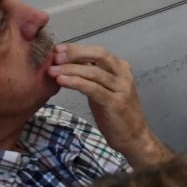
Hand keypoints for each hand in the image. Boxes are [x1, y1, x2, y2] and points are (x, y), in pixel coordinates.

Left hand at [49, 43, 170, 168]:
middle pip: (99, 55)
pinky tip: (62, 81)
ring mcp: (121, 88)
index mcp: (121, 68)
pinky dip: (76, 82)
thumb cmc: (116, 115)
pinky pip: (92, 88)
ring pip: (94, 72)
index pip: (97, 52)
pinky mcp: (115, 102)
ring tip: (52, 70)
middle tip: (55, 55)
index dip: (76, 48)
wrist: (134, 137)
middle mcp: (123, 75)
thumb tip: (67, 64)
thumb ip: (91, 77)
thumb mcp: (103, 90)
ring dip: (70, 69)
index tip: (57, 49)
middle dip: (75, 53)